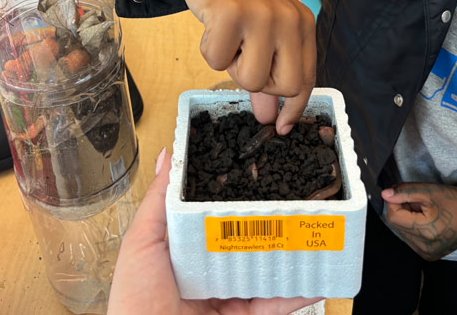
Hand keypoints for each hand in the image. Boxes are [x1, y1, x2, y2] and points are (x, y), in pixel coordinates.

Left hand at [108, 148, 320, 314]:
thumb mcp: (142, 244)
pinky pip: (281, 303)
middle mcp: (212, 272)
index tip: (257, 175)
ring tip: (316, 228)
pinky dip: (303, 290)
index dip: (236, 198)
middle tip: (296, 198)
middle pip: (249, 242)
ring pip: (270, 270)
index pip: (217, 218)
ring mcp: (233, 297)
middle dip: (271, 222)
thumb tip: (169, 156)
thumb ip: (159, 201)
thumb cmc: (135, 300)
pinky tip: (321, 271)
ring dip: (293, 252)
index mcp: (187, 251)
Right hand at [173, 0, 316, 135]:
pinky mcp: (232, 14)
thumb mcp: (263, 36)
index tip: (280, 127)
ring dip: (230, 67)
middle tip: (244, 60)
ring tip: (229, 40)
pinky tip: (213, 29)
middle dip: (259, 84)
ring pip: (249, 79)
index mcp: (302, 26)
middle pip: (283, 86)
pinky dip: (209, 51)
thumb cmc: (240, 2)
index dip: (294, 108)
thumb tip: (268, 117)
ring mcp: (262, 16)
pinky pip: (217, 62)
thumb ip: (268, 75)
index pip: (306, 79)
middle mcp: (289, 20)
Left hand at [381, 183, 456, 260]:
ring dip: (408, 219)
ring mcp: (427, 253)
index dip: (395, 202)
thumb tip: (385, 195)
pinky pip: (411, 239)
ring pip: (402, 232)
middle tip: (420, 203)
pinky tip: (428, 222)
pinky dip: (414, 228)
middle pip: (397, 225)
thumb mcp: (430, 191)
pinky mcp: (429, 255)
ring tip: (426, 213)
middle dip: (403, 210)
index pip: (393, 216)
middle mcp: (425, 247)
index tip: (405, 195)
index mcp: (426, 232)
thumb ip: (405, 192)